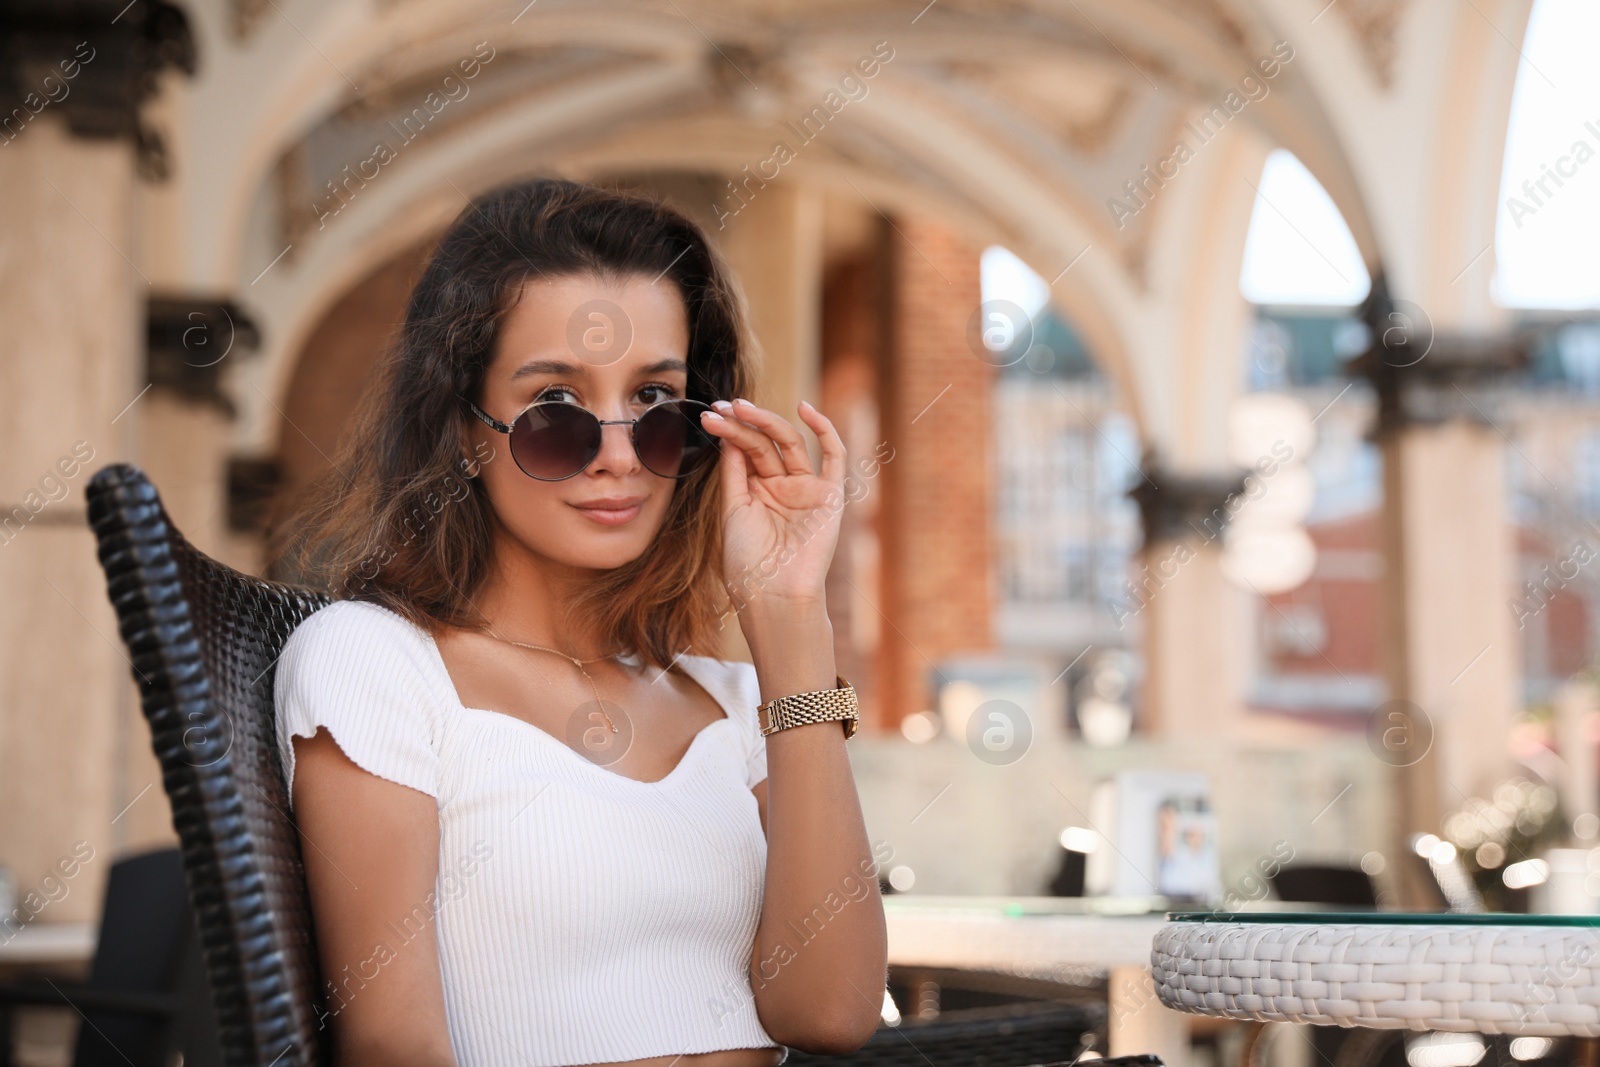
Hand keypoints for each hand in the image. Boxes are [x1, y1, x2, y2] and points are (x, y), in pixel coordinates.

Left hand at [698, 397, 846, 609]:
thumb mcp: (732, 511)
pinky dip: (824, 430)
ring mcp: (806, 490)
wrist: (773, 595)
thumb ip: (734, 473)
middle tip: (721, 408)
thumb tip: (729, 435)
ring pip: (790, 444)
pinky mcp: (830, 496)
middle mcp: (782, 487)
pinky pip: (834, 457)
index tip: (709, 416)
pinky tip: (805, 409)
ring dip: (767, 421)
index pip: (746, 451)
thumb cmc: (748, 564)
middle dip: (742, 423)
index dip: (729, 431)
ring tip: (741, 408)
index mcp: (757, 493)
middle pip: (764, 444)